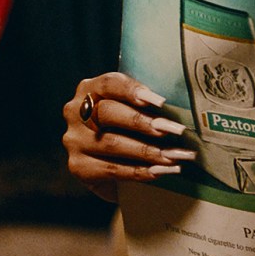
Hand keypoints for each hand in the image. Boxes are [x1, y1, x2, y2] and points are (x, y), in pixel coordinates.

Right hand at [62, 72, 196, 200]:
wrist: (106, 161)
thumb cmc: (126, 126)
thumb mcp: (132, 107)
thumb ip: (145, 103)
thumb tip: (180, 109)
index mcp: (90, 88)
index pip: (110, 83)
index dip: (133, 90)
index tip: (160, 102)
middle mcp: (75, 111)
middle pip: (108, 113)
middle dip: (144, 123)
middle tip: (175, 130)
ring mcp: (74, 140)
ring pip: (111, 143)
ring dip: (148, 151)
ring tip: (175, 155)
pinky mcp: (78, 166)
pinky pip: (110, 169)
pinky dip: (138, 171)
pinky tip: (159, 171)